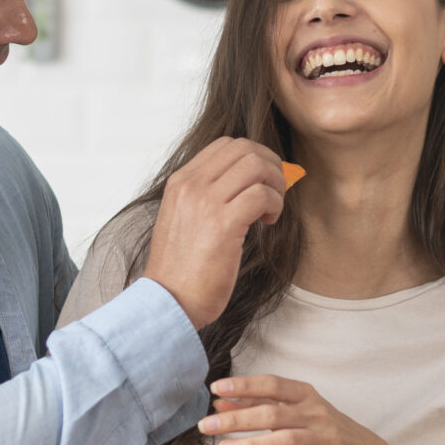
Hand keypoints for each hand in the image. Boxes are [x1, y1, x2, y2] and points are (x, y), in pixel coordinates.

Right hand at [141, 138, 286, 329]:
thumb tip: (245, 183)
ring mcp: (206, 203)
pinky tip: (268, 222)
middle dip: (270, 165)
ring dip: (275, 184)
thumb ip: (205, 196)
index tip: (262, 178)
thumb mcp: (183, 219)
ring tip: (271, 209)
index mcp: (180, 182)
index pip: (225, 145)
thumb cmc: (180, 269)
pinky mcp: (223, 224)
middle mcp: (191, 186)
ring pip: (256, 166)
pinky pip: (262, 195)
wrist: (169, 300)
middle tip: (275, 190)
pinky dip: (274, 205)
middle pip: (244, 148)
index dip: (253, 155)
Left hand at [200, 374, 399, 444]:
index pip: (272, 385)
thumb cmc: (323, 430)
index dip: (244, 385)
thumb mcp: (293, 413)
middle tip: (206, 425)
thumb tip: (219, 402)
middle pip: (272, 413)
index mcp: (305, 395)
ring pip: (286, 440)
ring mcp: (325, 439)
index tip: (216, 388)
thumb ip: (257, 406)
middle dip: (237, 419)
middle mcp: (315, 413)